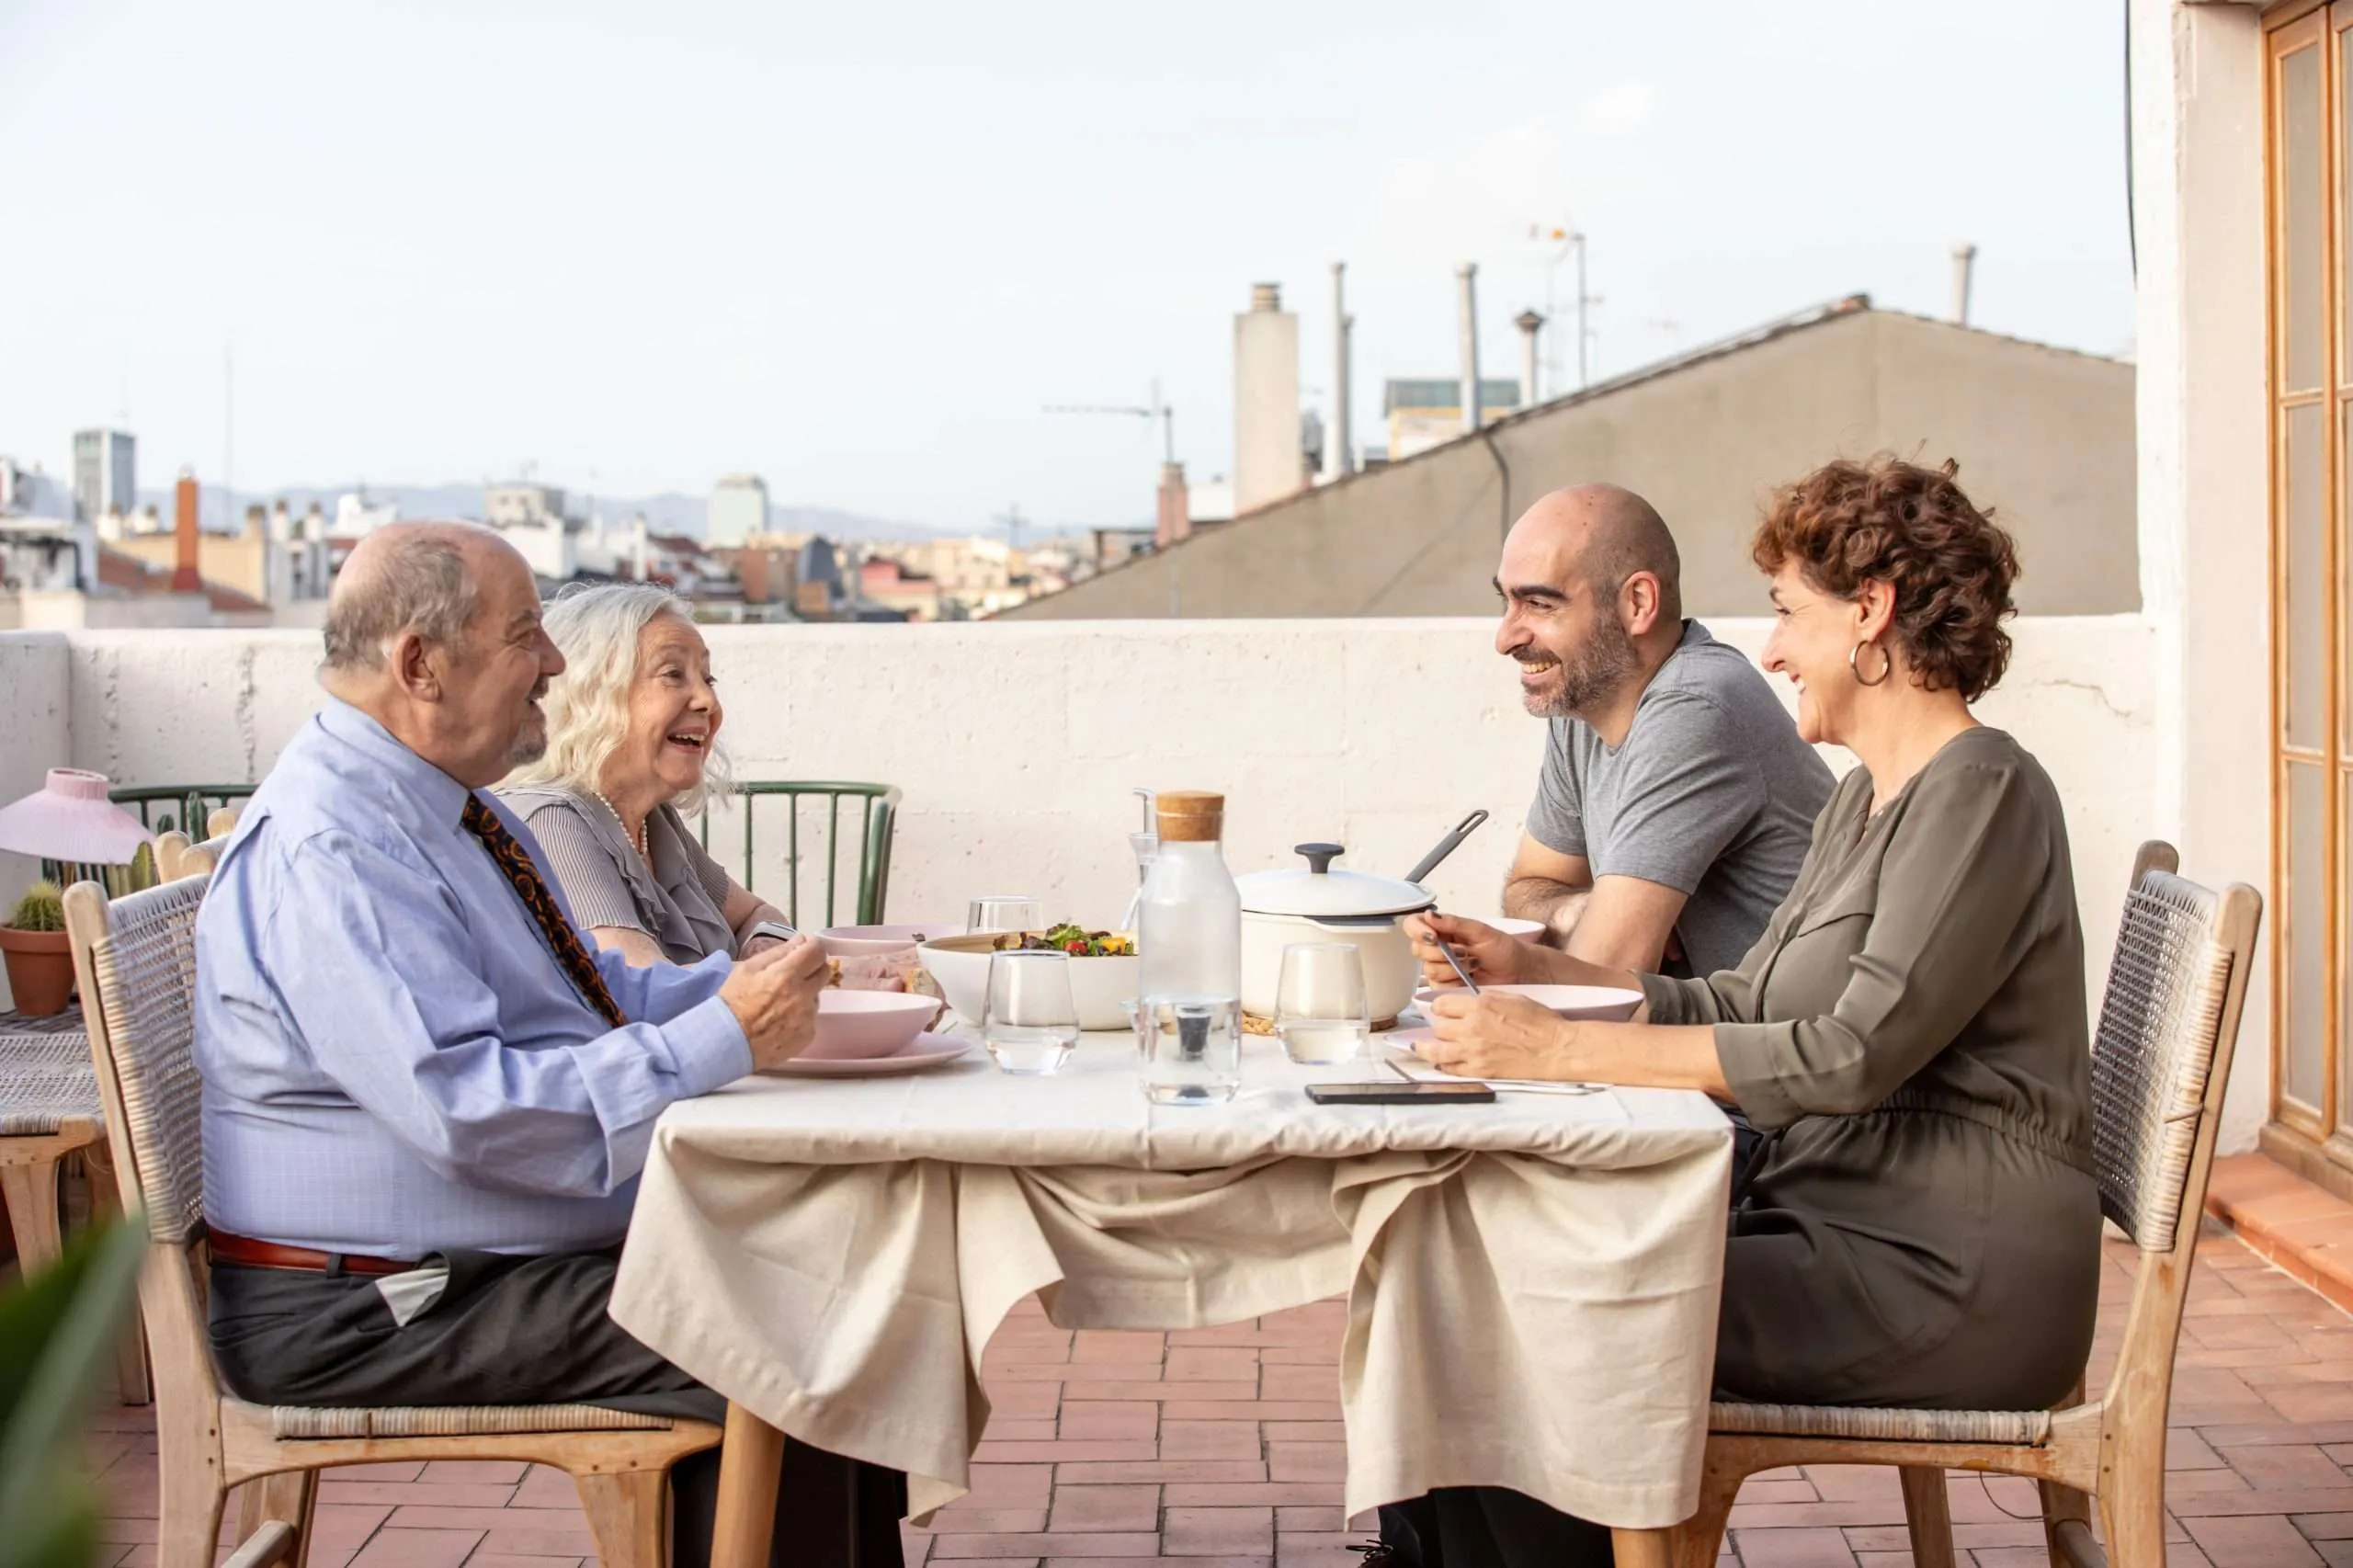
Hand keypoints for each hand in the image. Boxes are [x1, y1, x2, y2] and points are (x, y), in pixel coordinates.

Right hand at [719, 936, 828, 1069]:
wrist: (728, 1043)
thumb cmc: (733, 1003)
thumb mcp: (747, 969)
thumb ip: (778, 952)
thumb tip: (801, 940)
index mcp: (787, 975)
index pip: (817, 951)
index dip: (813, 946)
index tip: (806, 949)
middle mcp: (803, 995)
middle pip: (824, 972)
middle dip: (812, 968)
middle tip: (794, 974)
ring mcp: (807, 1017)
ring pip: (816, 997)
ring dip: (805, 994)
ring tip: (780, 1003)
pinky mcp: (808, 1035)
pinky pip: (811, 1018)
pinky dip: (800, 1016)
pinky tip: (781, 1021)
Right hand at [1402, 911, 1529, 988]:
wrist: (1518, 971)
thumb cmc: (1503, 948)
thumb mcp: (1480, 930)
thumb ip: (1454, 923)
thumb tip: (1430, 914)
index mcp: (1442, 929)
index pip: (1413, 925)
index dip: (1417, 931)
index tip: (1433, 937)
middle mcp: (1437, 947)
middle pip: (1417, 950)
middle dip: (1441, 953)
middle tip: (1465, 952)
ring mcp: (1440, 968)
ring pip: (1429, 970)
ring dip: (1453, 968)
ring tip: (1474, 964)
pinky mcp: (1446, 986)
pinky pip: (1438, 987)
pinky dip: (1455, 982)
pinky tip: (1470, 978)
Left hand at [1417, 990, 1577, 1080]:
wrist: (1556, 1048)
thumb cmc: (1540, 1021)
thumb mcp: (1512, 997)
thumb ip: (1485, 999)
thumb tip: (1469, 1001)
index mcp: (1479, 1005)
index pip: (1443, 1004)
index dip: (1440, 1007)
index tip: (1441, 1010)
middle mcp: (1471, 1028)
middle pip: (1438, 1027)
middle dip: (1438, 1026)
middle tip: (1439, 1028)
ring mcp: (1473, 1052)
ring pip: (1436, 1051)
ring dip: (1426, 1049)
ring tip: (1419, 1048)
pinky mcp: (1480, 1071)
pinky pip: (1452, 1069)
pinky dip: (1444, 1066)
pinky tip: (1441, 1064)